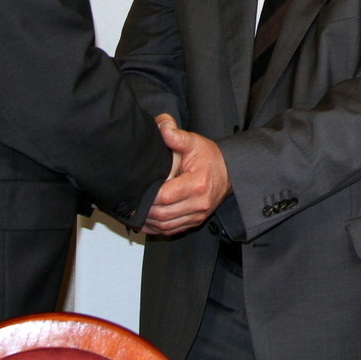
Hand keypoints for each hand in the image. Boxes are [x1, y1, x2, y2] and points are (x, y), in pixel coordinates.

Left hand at [143, 116, 230, 235]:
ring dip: (148, 221)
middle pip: (163, 214)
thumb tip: (162, 128)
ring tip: (136, 210)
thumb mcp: (195, 142)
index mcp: (198, 184)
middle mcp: (199, 203)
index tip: (137, 188)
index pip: (165, 196)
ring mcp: (197, 215)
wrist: (229, 172)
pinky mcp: (195, 222)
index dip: (148, 195)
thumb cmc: (210, 158)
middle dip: (144, 209)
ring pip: (165, 226)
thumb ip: (177, 136)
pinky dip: (156, 228)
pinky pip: (171, 230)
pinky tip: (146, 220)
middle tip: (131, 200)